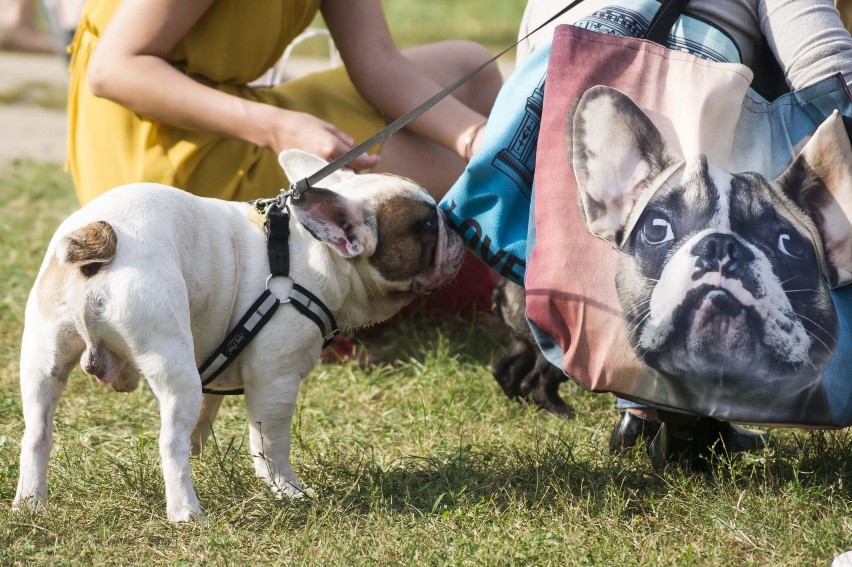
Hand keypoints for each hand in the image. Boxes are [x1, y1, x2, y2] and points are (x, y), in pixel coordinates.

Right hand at [258, 105, 379, 170]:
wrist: (276, 131)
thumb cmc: (302, 124)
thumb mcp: (328, 126)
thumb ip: (345, 139)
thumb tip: (358, 150)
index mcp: (332, 147)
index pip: (358, 161)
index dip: (370, 162)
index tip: (376, 159)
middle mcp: (326, 162)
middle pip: (351, 172)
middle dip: (360, 168)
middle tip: (364, 161)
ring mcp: (317, 170)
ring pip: (340, 177)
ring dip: (348, 173)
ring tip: (351, 165)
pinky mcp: (310, 175)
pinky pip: (329, 178)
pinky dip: (336, 176)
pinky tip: (338, 170)